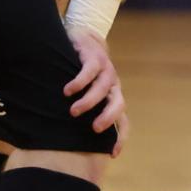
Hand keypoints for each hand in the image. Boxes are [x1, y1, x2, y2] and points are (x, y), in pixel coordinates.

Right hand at [63, 27, 127, 156]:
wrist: (84, 36)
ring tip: (73, 111)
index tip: (113, 154)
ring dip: (89, 101)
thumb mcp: (86, 93)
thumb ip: (85, 111)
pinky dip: (80, 82)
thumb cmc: (83, 71)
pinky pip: (89, 70)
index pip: (123, 120)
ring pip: (102, 88)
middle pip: (118, 103)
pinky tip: (68, 90)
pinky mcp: (93, 56)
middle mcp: (112, 84)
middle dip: (108, 117)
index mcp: (113, 96)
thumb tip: (69, 139)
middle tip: (94, 128)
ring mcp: (105, 69)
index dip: (120, 137)